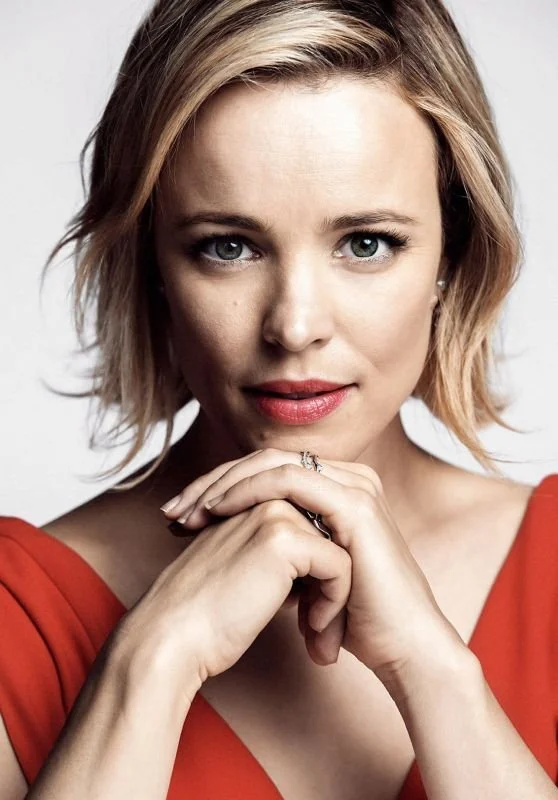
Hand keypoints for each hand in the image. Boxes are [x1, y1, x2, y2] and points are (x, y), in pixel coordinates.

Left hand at [162, 447, 463, 681]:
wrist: (403, 651)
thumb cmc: (355, 620)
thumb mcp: (305, 576)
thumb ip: (280, 550)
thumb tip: (232, 545)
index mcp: (337, 490)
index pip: (267, 471)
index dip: (220, 487)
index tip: (179, 516)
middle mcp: (348, 479)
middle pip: (264, 460)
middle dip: (213, 482)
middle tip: (172, 511)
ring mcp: (354, 487)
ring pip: (272, 463)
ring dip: (223, 484)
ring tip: (188, 513)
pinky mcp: (356, 505)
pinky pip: (289, 480)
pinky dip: (248, 491)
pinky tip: (218, 511)